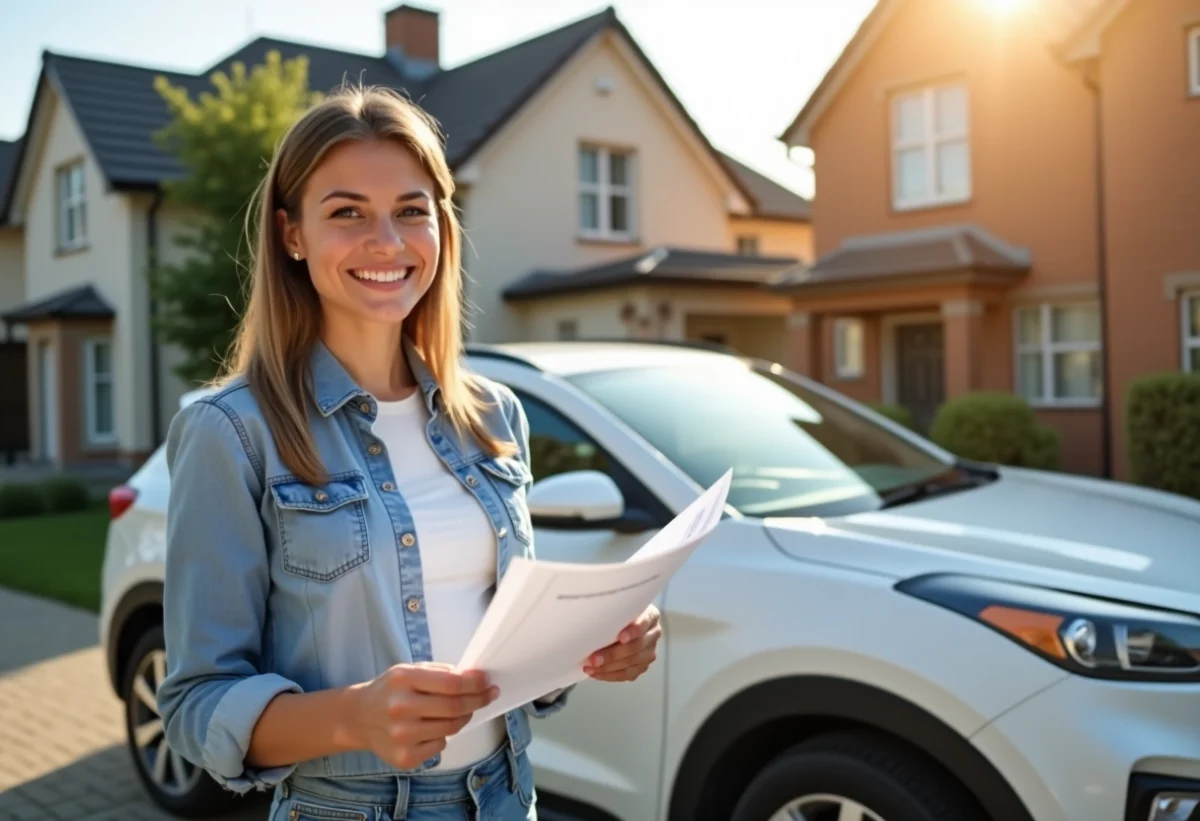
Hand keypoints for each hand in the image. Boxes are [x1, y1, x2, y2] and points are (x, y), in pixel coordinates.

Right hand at [346, 662, 498, 768]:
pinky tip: (434, 727)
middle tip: (488, 695)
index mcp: (402, 680)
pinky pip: (441, 745)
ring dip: (464, 717)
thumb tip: (474, 678)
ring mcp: (402, 736)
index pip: (451, 683)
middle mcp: (400, 707)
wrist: (359, 718)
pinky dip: (444, 735)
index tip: (488, 681)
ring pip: (451, 728)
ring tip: (462, 709)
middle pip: (455, 707)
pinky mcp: (405, 757)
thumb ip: (440, 673)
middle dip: (478, 700)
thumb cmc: (390, 691)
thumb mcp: (408, 671)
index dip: (475, 683)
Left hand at [583, 605, 661, 682]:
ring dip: (608, 667)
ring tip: (590, 668)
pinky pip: (628, 674)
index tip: (620, 637)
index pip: (645, 621)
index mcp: (651, 615)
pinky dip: (610, 675)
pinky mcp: (642, 666)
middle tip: (594, 659)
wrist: (623, 624)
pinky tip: (596, 673)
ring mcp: (649, 652)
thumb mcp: (618, 607)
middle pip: (636, 646)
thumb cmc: (618, 613)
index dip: (634, 631)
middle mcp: (654, 633)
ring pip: (631, 663)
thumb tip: (591, 620)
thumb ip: (612, 611)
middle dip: (613, 654)